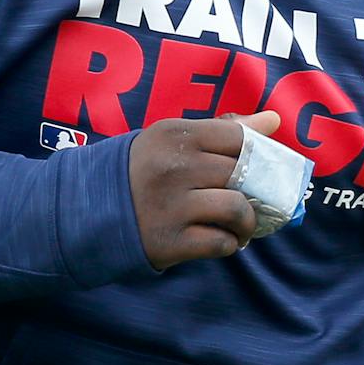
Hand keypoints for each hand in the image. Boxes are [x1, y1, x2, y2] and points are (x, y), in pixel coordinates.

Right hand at [127, 111, 280, 269]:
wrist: (89, 210)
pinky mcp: (169, 241)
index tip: (261, 167)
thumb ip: (223, 130)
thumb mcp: (175, 139)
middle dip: (257, 190)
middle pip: (241, 174)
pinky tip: (221, 238)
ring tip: (242, 225)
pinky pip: (220, 242)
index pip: (238, 138)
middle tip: (254, 199)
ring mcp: (171, 205)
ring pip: (237, 209)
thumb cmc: (144, 170)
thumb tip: (274, 121)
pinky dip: (229, 243)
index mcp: (175, 134)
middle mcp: (173, 166)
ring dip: (248, 222)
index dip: (259, 154)